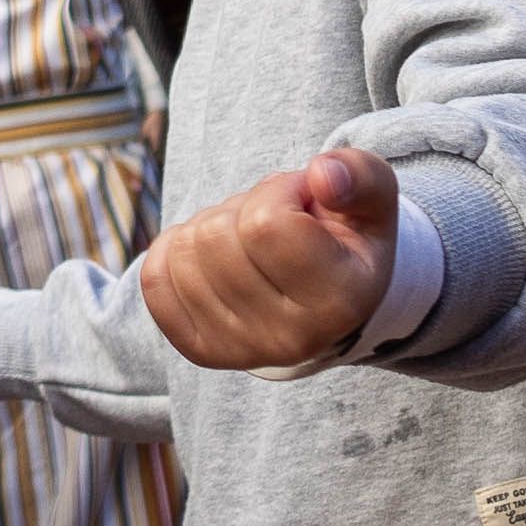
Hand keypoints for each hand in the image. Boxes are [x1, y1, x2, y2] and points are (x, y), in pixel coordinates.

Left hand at [142, 147, 402, 374]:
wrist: (325, 300)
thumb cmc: (345, 239)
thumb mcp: (371, 199)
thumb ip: (358, 175)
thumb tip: (320, 175)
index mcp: (339, 302)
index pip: (265, 223)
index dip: (278, 191)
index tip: (302, 202)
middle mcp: (289, 339)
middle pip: (216, 237)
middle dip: (241, 209)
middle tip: (274, 224)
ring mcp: (239, 351)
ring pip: (183, 252)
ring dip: (210, 227)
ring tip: (249, 242)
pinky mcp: (201, 349)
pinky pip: (154, 279)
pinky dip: (174, 252)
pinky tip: (213, 257)